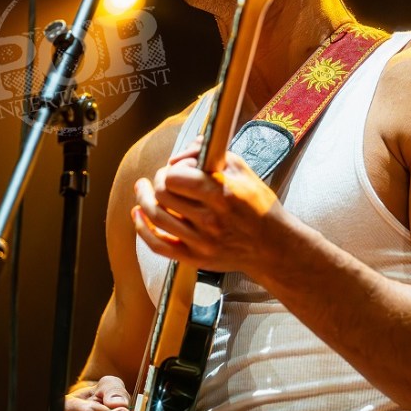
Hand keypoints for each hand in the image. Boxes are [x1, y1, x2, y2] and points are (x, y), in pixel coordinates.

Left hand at [132, 139, 281, 275]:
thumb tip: (184, 153)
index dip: (173, 169)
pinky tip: (137, 214)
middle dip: (157, 181)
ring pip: (156, 217)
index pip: (178, 177)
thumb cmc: (259, 206)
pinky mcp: (195, 258)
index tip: (178, 168)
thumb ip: (213, 156)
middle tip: (162, 177)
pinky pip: (158, 245)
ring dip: (143, 199)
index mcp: (223, 194)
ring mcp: (201, 242)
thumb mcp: (244, 172)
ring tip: (142, 189)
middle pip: (163, 195)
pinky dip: (142, 228)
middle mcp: (210, 219)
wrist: (273, 246)